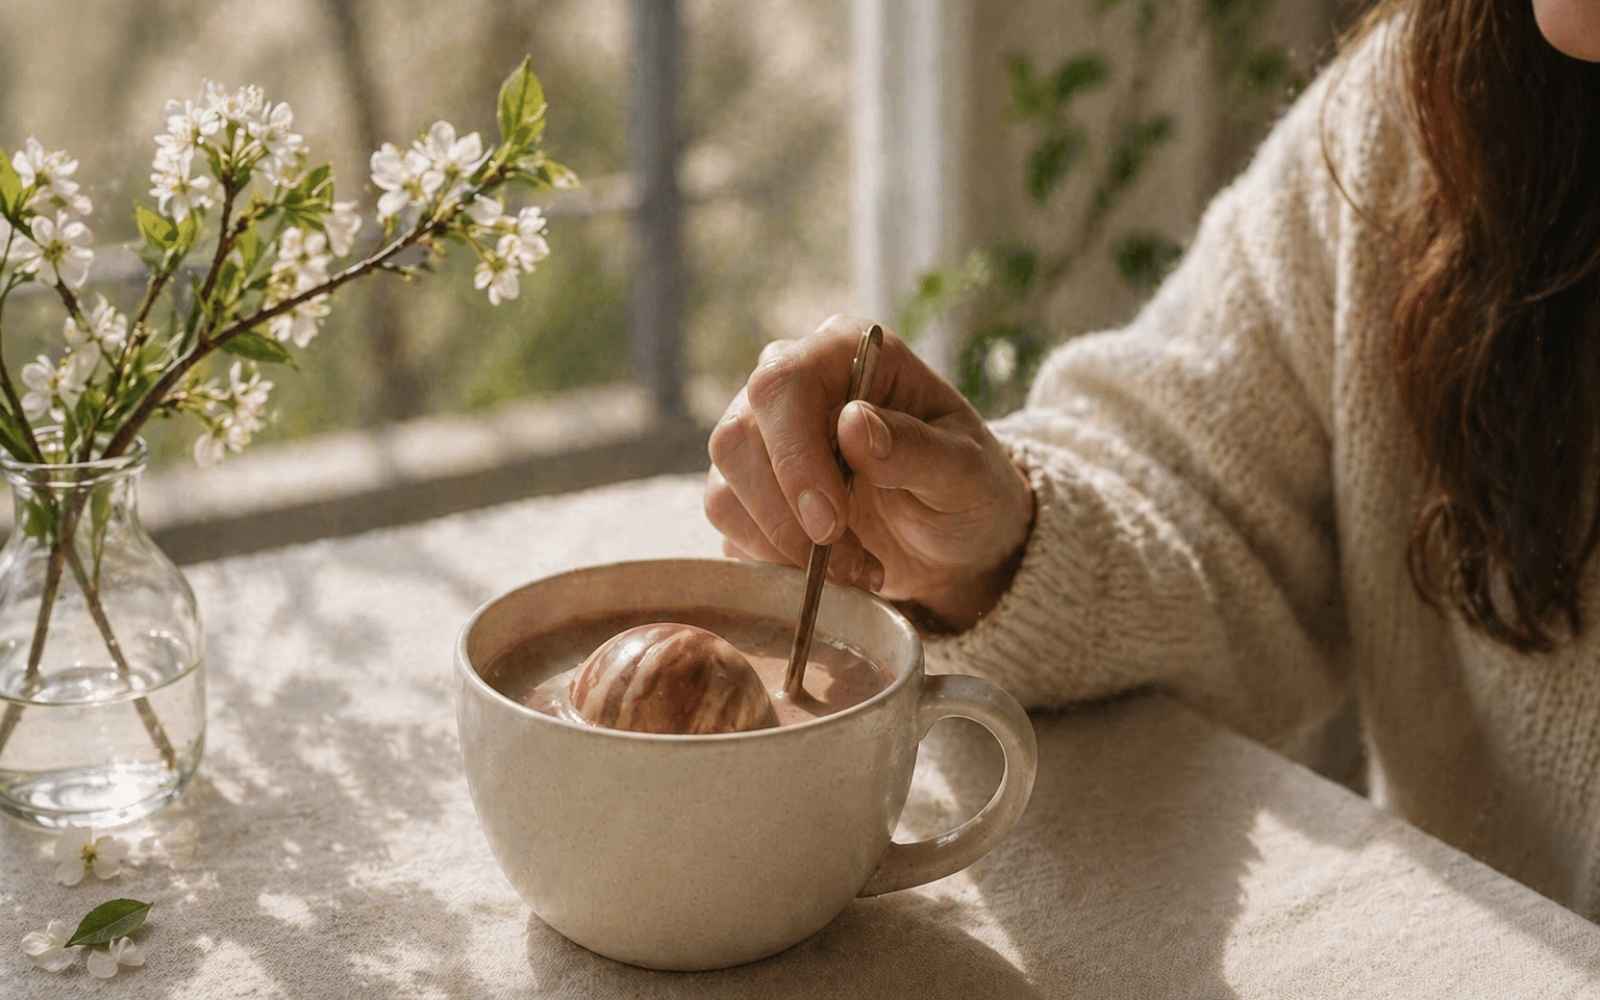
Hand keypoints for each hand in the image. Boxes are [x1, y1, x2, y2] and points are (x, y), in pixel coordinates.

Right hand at [705, 315, 1034, 629]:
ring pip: (724, 488)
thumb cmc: (967, 491)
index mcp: (844, 355)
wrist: (955, 544)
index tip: (830, 523)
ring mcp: (762, 440)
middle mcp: (791, 388)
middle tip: (849, 558)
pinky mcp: (749, 495)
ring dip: (784, 546)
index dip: (795, 457)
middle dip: (786, 514)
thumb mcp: (965, 473)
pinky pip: (730, 528)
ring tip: (856, 569)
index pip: (782, 384)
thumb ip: (916, 449)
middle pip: (737, 438)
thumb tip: (853, 423)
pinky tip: (832, 574)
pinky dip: (775, 563)